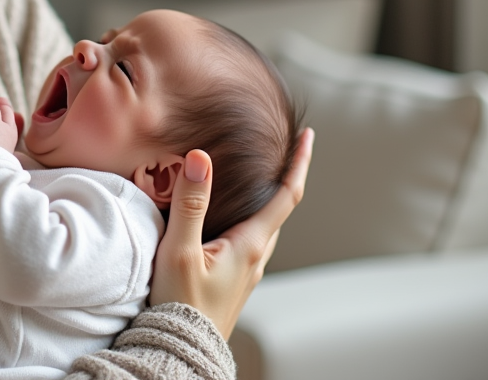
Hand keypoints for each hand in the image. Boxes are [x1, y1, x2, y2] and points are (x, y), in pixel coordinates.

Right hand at [149, 128, 313, 338]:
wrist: (180, 351)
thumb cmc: (180, 305)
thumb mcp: (180, 249)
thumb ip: (190, 203)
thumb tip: (201, 157)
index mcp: (250, 245)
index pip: (286, 196)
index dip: (299, 163)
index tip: (308, 136)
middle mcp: (255, 258)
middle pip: (279, 210)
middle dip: (285, 178)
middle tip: (284, 150)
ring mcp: (246, 273)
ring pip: (265, 228)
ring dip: (268, 200)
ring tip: (258, 179)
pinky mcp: (233, 282)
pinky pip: (249, 242)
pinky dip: (250, 219)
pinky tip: (230, 220)